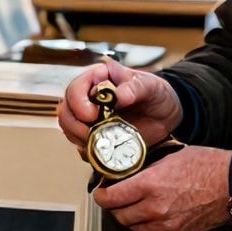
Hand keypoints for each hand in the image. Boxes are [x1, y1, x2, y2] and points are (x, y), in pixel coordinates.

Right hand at [58, 60, 183, 152]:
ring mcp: (89, 119)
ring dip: (79, 139)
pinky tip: (104, 150)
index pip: (74, 88)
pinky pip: (81, 146)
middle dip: (75, 126)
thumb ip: (135, 88)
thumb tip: (119, 96)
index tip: (92, 115)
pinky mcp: (95, 136)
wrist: (166, 114)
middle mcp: (88, 98)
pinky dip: (89, 151)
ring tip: (100, 143)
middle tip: (93, 134)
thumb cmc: (156, 93)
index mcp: (97, 79)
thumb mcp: (151, 86)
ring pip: (69, 129)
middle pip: (65, 111)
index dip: (77, 103)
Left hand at [95, 145, 231, 230]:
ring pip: (134, 228)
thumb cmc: (206, 165)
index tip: (101, 191)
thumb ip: (146, 168)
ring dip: (130, 218)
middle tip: (116, 197)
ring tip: (134, 205)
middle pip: (119, 216)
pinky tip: (153, 213)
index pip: (110, 198)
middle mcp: (154, 209)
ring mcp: (166, 225)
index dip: (101, 195)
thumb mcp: (170, 156)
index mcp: (149, 185)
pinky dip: (148, 226)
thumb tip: (127, 172)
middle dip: (114, 207)